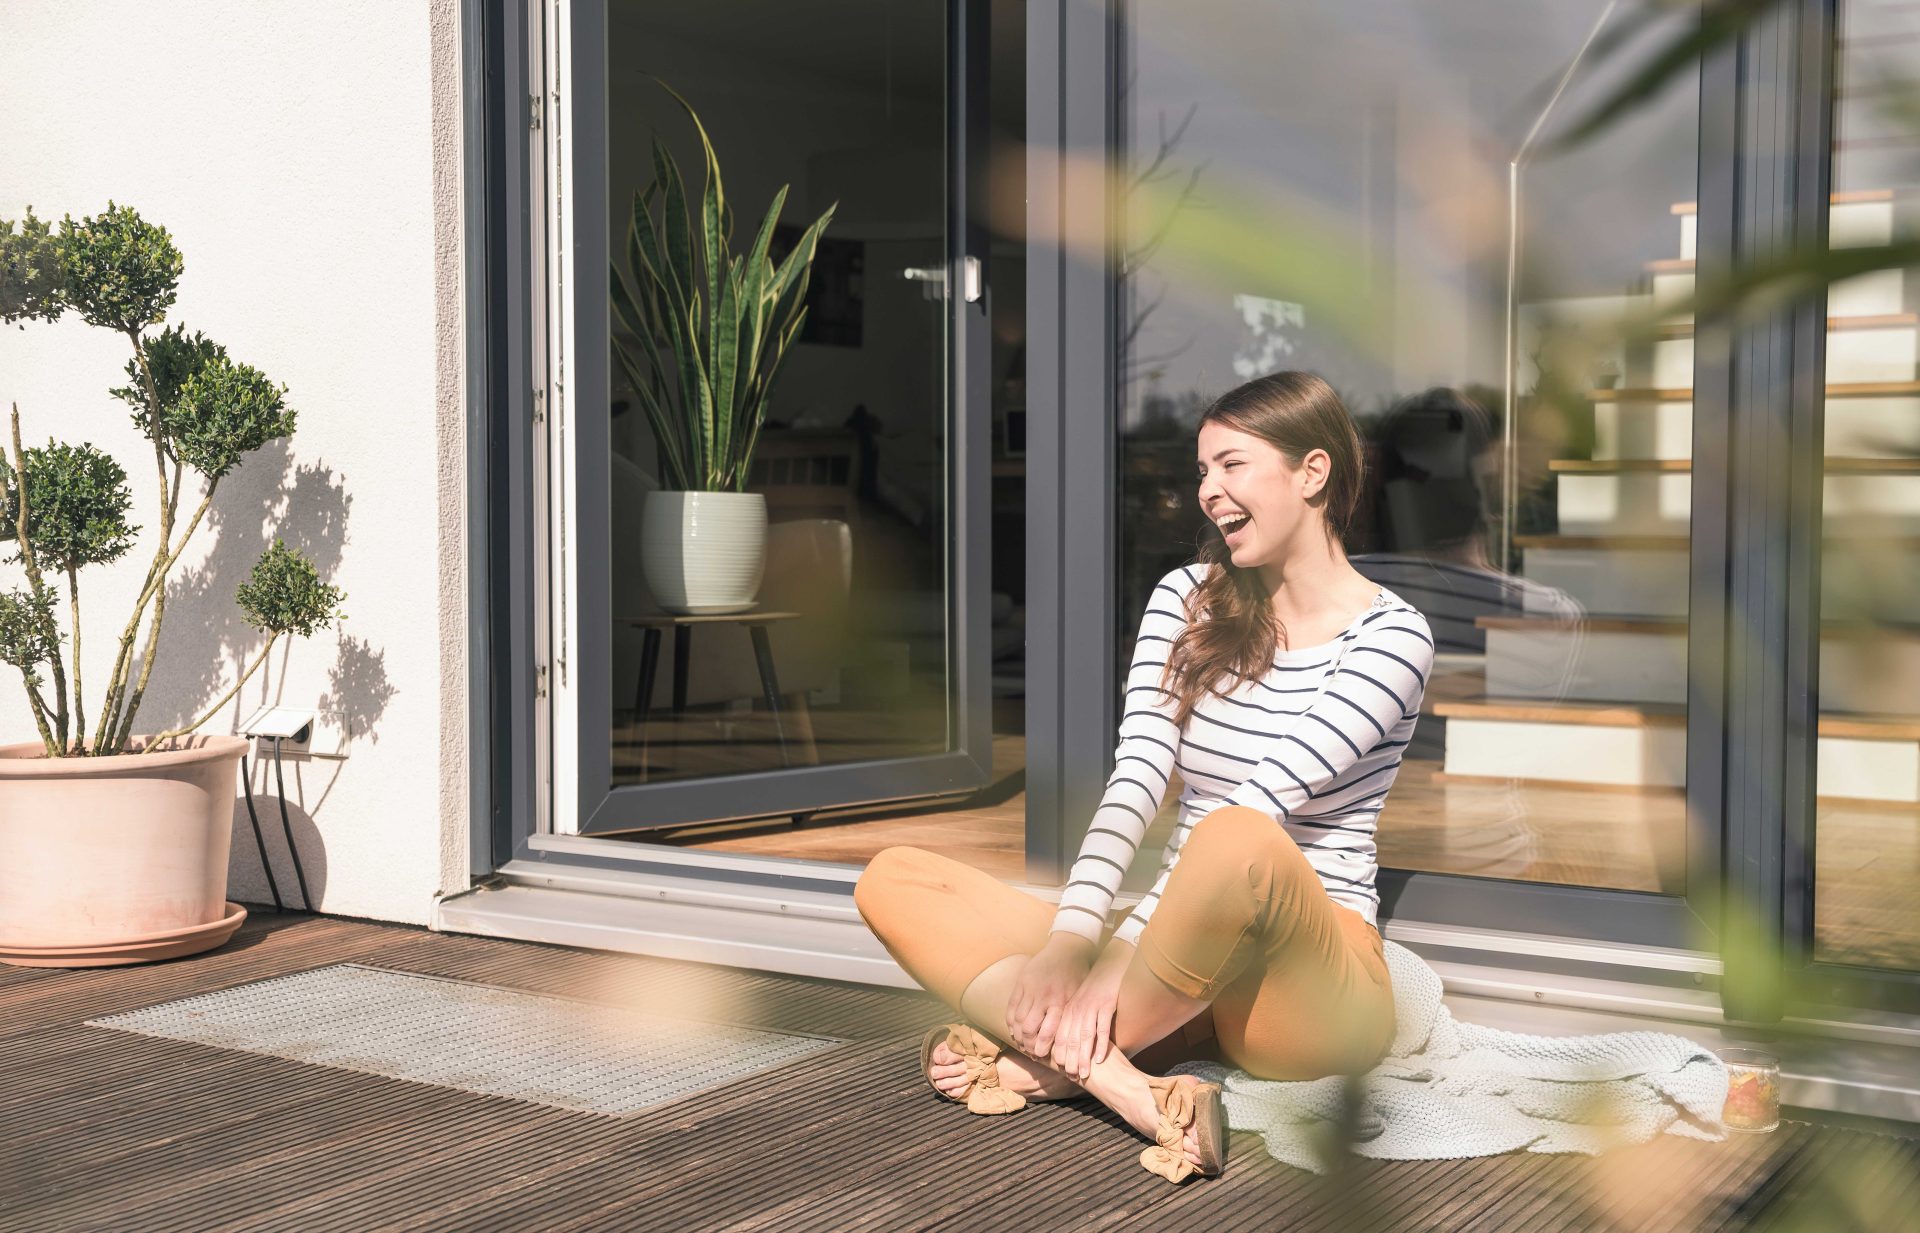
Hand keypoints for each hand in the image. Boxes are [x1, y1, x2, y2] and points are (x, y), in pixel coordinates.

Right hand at [1005, 933, 1094, 1059]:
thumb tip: (1070, 1040)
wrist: (1068, 947)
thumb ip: (1071, 1015)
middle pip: (1028, 1029)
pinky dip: (1010, 1020)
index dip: (1041, 1048)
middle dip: (1027, 1045)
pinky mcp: (1021, 982)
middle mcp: (1043, 996)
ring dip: (1017, 1034)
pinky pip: (1011, 1006)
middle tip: (1029, 1053)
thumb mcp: (1079, 995)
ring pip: (1017, 1019)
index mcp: (1060, 1001)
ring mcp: (1030, 988)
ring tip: (1021, 1044)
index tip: (1040, 1056)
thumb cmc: (1078, 974)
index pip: (1047, 1032)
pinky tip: (1014, 1029)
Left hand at [1049, 940, 1131, 1080]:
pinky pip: (1102, 1029)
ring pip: (1084, 1037)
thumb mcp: (1080, 1004)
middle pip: (1070, 1039)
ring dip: (1083, 1057)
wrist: (1109, 968)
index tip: (1061, 1071)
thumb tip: (1071, 1044)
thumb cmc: (1095, 990)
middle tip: (1071, 1078)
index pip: (1059, 1036)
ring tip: (1084, 1074)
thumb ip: (1075, 1021)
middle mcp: (1076, 1010)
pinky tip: (1100, 1059)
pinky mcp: (1105, 1006)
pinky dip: (1101, 1045)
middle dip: (1070, 1061)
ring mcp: (1090, 1008)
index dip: (1059, 1054)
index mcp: (1068, 1011)